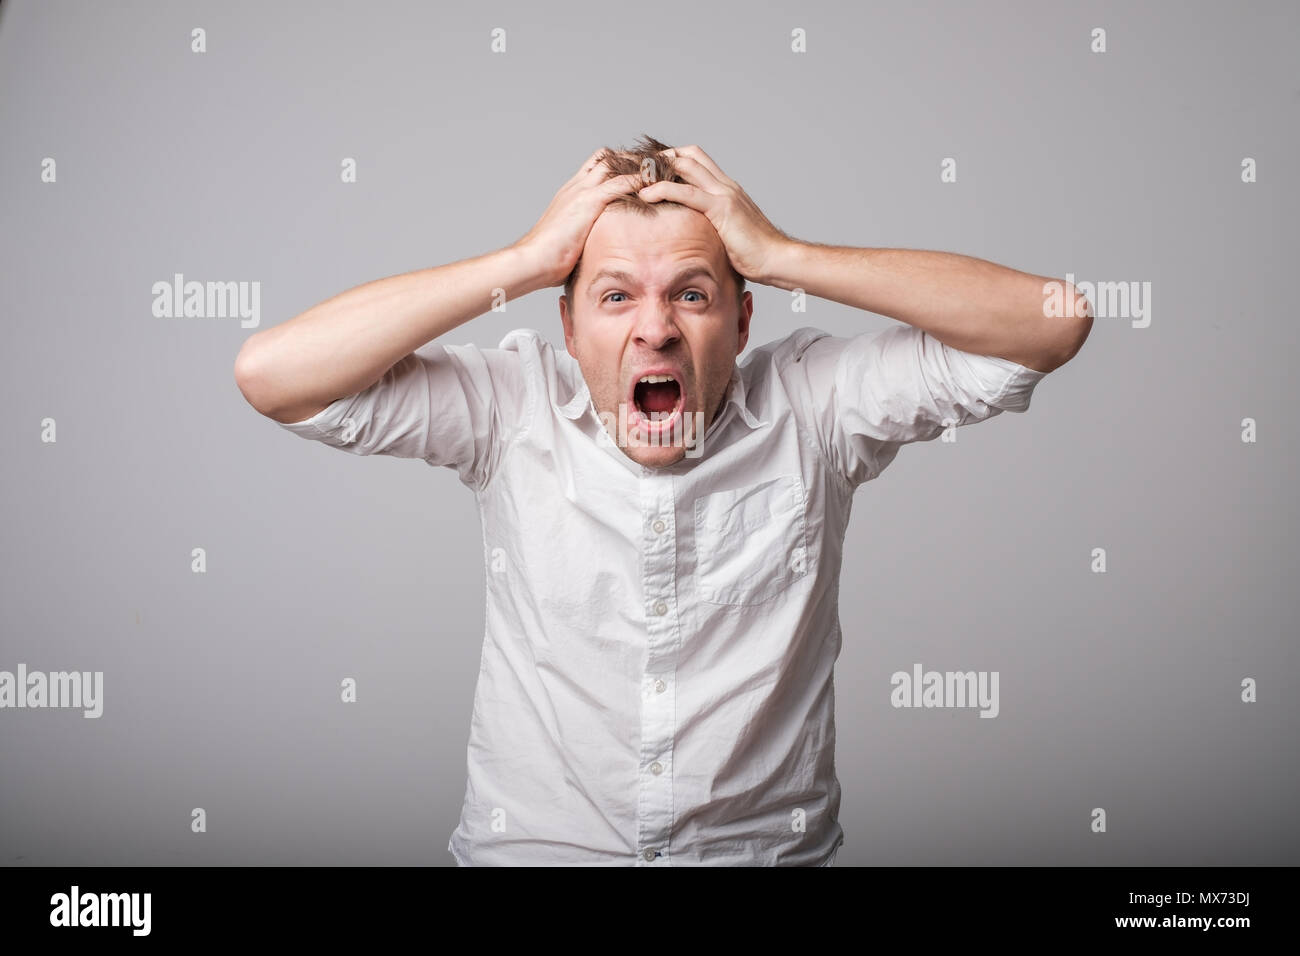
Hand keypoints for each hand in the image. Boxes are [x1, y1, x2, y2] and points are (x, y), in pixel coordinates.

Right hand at [514, 150, 644, 287]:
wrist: (531, 261)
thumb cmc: (546, 260)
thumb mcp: (569, 242)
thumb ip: (583, 238)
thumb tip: (592, 252)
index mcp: (570, 194)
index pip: (595, 166)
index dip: (617, 165)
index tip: (637, 171)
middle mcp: (576, 187)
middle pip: (606, 157)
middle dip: (631, 159)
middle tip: (654, 166)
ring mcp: (581, 192)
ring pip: (614, 163)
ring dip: (638, 165)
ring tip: (661, 169)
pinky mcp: (588, 202)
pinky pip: (620, 183)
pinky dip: (639, 180)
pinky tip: (656, 183)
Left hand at [636, 145, 791, 282]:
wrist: (777, 260)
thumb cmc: (756, 254)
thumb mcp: (729, 235)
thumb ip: (713, 228)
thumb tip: (696, 236)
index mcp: (727, 190)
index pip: (697, 160)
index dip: (673, 160)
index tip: (651, 170)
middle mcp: (726, 185)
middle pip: (689, 154)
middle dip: (661, 156)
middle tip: (638, 168)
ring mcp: (724, 194)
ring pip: (686, 165)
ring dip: (657, 168)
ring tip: (635, 176)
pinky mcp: (722, 208)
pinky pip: (686, 192)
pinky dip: (663, 189)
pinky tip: (645, 195)